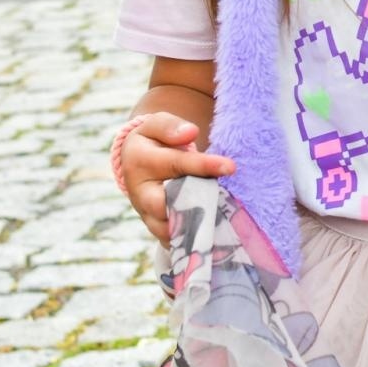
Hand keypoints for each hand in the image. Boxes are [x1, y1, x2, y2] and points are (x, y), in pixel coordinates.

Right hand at [119, 113, 234, 241]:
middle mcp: (140, 194)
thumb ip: (171, 126)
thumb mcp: (156, 125)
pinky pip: (176, 241)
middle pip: (165, 206)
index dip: (204, 166)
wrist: (136, 163)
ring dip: (196, 227)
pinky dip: (194, 242)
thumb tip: (190, 133)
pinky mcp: (157, 230)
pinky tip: (216, 238)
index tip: (230, 166)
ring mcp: (147, 216)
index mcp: (140, 162)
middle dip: (197, 205)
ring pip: (169, 230)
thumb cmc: (154, 141)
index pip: (175, 164)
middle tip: (225, 203)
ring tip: (225, 222)